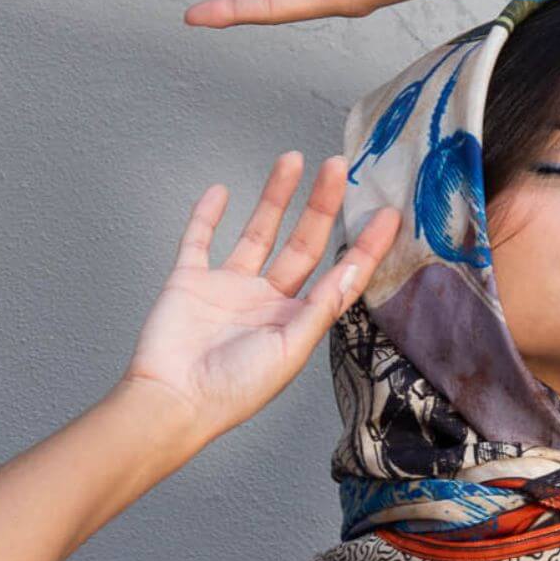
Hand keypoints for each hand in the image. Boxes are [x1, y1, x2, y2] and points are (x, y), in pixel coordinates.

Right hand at [119, 152, 400, 442]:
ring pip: (258, 232)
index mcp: (296, 322)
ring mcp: (229, 289)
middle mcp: (267, 302)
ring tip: (292, 159)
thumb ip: (321, 307)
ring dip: (275, 197)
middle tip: (338, 167)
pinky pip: (200, 240)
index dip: (365, 247)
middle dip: (322, 205)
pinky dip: (208, 215)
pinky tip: (222, 190)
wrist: (172, 400)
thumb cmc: (232, 390)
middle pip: (302, 244)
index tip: (387, 214)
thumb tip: (352, 270)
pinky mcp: (190, 281)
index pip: (339, 277)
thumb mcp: (289, 350)